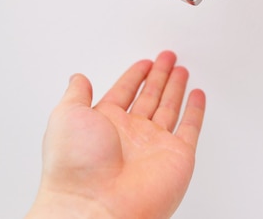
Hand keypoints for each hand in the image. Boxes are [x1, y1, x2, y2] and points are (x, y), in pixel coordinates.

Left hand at [26, 51, 205, 218]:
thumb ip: (76, 95)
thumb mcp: (66, 116)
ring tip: (182, 69)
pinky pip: (190, 128)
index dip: (135, 75)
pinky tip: (196, 96)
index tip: (145, 63)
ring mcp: (154, 145)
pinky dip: (195, 111)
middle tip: (168, 58)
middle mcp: (130, 135)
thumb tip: (78, 78)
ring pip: (169, 108)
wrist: (96, 206)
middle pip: (149, 97)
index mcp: (105, 124)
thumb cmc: (76, 167)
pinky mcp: (177, 156)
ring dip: (176, 88)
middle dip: (159, 76)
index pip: (124, 92)